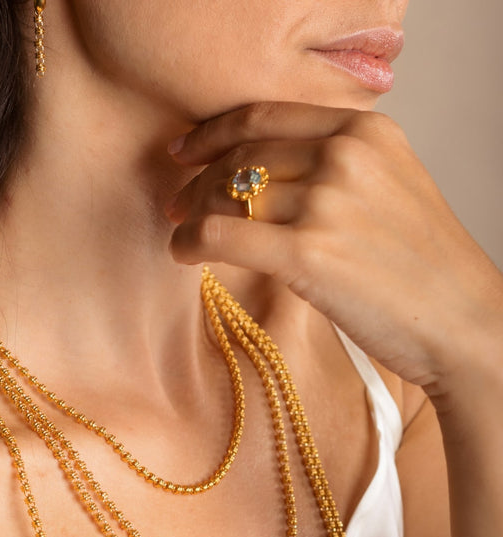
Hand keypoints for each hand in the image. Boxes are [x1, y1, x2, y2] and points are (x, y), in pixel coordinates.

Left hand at [167, 102, 502, 395]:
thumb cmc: (422, 266)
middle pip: (240, 155)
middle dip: (195, 180)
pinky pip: (222, 235)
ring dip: (191, 215)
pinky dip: (190, 242)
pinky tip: (183, 253)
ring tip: (181, 232)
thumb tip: (260, 176)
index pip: (264, 116)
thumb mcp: (389, 187)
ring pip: (226, 195)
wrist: (462, 320)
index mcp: (365, 130)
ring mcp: (327, 202)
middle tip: (175, 202)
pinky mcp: (309, 252)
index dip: (211, 132)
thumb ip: (334, 167)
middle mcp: (345, 155)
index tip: (183, 150)